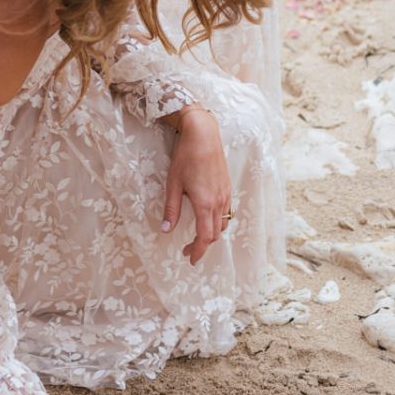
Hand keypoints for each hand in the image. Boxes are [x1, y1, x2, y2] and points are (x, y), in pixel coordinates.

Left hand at [162, 106, 230, 265]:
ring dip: (211, 234)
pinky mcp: (227, 188)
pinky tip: (208, 218)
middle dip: (202, 246)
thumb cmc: (185, 158)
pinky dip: (218, 222)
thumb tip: (166, 230)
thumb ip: (171, 209)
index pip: (204, 237)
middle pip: (215, 234)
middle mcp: (218, 202)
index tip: (190, 259)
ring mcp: (225, 195)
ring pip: (223, 224)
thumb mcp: (173, 184)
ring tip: (198, 236)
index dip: (197, 251)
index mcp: (204, 204)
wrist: (203, 135)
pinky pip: (227, 212)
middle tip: (188, 249)